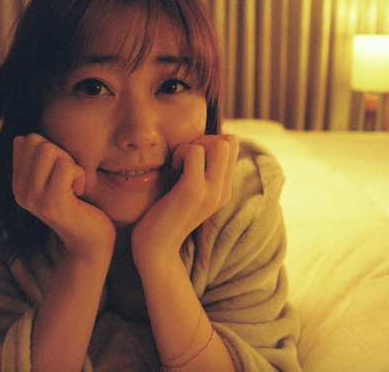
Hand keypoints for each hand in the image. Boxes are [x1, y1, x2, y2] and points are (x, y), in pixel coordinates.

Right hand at [12, 133, 114, 259]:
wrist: (91, 242)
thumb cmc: (80, 205)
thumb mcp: (54, 179)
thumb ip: (40, 160)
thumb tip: (22, 137)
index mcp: (18, 183)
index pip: (24, 141)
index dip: (50, 148)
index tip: (60, 170)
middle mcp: (20, 191)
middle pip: (35, 141)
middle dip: (60, 151)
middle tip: (70, 176)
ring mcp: (34, 198)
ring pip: (49, 149)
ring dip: (70, 162)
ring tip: (74, 183)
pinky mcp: (52, 203)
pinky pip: (66, 166)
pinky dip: (80, 174)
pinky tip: (80, 192)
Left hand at [131, 134, 238, 261]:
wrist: (155, 248)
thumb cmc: (163, 215)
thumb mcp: (187, 191)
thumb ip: (198, 172)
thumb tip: (196, 143)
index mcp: (224, 190)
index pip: (232, 146)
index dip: (208, 143)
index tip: (188, 161)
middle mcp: (223, 190)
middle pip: (230, 141)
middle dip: (203, 140)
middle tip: (183, 161)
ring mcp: (211, 191)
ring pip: (219, 144)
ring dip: (192, 146)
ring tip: (178, 167)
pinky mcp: (193, 190)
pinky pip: (194, 151)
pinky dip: (180, 153)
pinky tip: (171, 171)